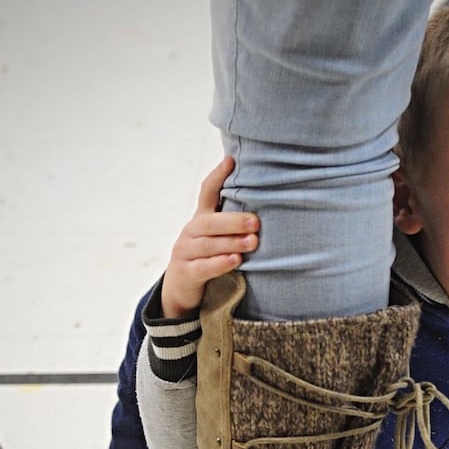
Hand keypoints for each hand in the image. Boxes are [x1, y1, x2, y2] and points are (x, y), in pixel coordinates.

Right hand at [161, 157, 259, 317]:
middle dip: (234, 221)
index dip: (217, 176)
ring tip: (253, 243)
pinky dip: (220, 263)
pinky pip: (203, 267)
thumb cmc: (208, 256)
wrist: (182, 288)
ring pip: (209, 245)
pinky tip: (235, 260)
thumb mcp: (217, 236)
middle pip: (210, 222)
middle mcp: (190, 231)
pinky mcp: (186, 272)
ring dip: (231, 243)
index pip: (206, 191)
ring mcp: (185, 251)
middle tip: (256, 223)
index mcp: (201, 218)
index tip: (231, 161)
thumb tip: (266, 206)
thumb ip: (232, 221)